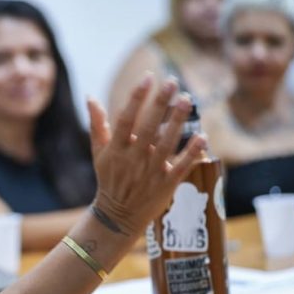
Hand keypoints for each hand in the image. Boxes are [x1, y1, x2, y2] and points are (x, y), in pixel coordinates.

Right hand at [87, 74, 205, 235]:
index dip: (136, 98)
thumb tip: (90, 97)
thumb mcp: (97, 152)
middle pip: (148, 127)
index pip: (126, 119)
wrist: (118, 214)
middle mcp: (133, 159)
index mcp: (116, 149)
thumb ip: (97, 124)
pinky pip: (181, 166)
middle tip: (172, 82)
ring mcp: (151, 172)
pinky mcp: (166, 184)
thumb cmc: (109, 178)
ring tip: (187, 99)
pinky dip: (192, 152)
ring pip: (166, 143)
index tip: (148, 78)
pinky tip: (202, 136)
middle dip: (160, 103)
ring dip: (177, 121)